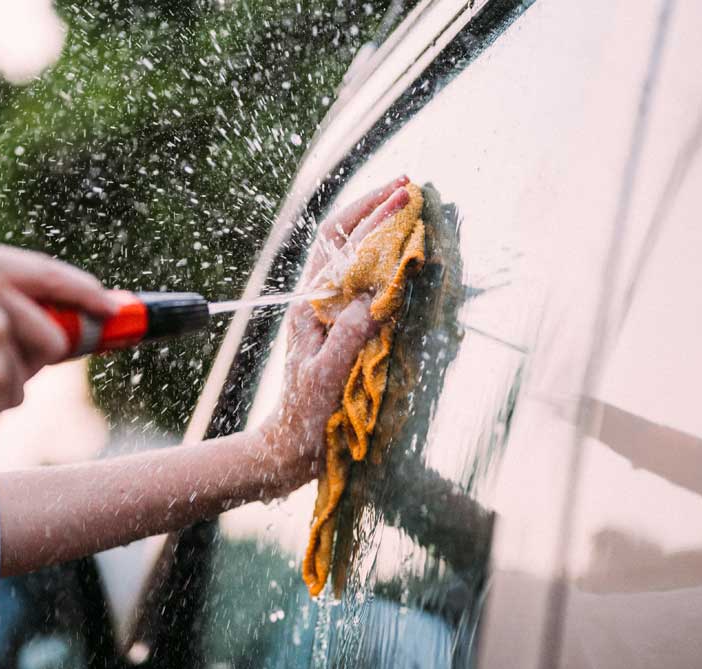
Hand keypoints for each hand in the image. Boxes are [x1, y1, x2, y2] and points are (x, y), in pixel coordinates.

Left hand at [260, 177, 411, 491]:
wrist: (290, 448)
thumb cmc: (305, 417)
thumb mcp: (326, 376)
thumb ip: (348, 335)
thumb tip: (373, 295)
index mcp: (311, 304)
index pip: (340, 245)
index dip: (371, 216)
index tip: (401, 196)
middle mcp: (320, 301)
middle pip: (345, 239)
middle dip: (374, 208)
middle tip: (409, 186)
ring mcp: (332, 313)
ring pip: (356, 258)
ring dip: (382, 229)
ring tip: (410, 207)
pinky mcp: (345, 330)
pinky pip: (368, 286)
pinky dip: (389, 263)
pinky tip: (408, 256)